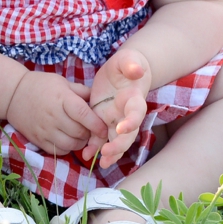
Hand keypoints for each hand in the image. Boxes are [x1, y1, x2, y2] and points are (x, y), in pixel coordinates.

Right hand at [4, 69, 105, 157]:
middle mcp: (54, 116)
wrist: (12, 94)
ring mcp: (45, 130)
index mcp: (62, 99)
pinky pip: (60, 151)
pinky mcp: (38, 140)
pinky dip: (68, 148)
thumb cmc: (40, 86)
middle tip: (90, 129)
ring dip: (80, 142)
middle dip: (90, 134)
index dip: (97, 125)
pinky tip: (67, 139)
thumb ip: (82, 92)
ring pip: (72, 145)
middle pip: (80, 133)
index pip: (84, 116)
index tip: (104, 128)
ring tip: (79, 134)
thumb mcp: (62, 82)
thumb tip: (101, 102)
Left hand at [88, 48, 151, 165]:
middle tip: (107, 154)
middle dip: (119, 145)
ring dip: (110, 153)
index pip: (136, 113)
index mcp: (134, 99)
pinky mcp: (103, 121)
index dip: (131, 122)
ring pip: (115, 140)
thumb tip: (136, 70)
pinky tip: (86, 155)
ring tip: (101, 163)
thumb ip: (132, 64)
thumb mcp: (129, 59)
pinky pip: (100, 137)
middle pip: (128, 134)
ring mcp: (116, 119)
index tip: (121, 128)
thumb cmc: (128, 64)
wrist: (122, 71)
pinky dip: (95, 147)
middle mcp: (127, 113)